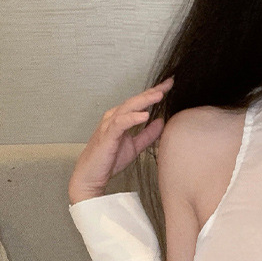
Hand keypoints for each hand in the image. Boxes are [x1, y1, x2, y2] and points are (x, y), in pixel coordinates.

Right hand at [69, 77, 173, 203]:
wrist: (91, 177)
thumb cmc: (109, 161)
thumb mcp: (135, 146)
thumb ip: (148, 134)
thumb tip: (162, 121)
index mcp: (120, 118)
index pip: (140, 102)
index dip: (154, 93)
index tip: (170, 84)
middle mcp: (114, 118)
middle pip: (135, 101)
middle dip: (152, 91)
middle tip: (169, 83)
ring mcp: (109, 125)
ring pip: (128, 108)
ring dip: (144, 100)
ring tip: (159, 95)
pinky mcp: (106, 136)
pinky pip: (120, 123)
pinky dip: (132, 118)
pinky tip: (145, 115)